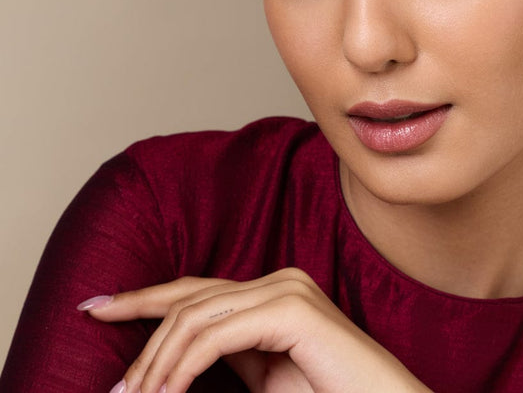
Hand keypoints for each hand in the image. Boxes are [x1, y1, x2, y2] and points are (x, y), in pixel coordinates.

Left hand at [83, 268, 431, 392]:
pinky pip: (218, 335)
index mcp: (272, 293)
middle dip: (137, 323)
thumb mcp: (265, 377)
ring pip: (196, 315)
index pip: (196, 288)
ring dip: (156, 362)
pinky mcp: (292, 309)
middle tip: (106, 373)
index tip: (95, 306)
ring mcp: (287, 289)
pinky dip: (183, 367)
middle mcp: (278, 280)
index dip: (142, 295)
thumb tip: (175, 363)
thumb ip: (231, 355)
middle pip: (189, 297)